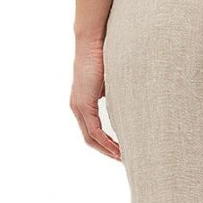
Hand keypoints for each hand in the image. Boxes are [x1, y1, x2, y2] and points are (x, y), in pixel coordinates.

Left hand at [70, 38, 119, 159]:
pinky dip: (106, 142)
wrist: (93, 42)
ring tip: (123, 158)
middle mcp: (76, 107)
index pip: (91, 131)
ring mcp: (78, 107)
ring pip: (91, 138)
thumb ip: (113, 96)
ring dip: (107, 150)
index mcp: (82, 103)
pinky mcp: (84, 105)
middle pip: (89, 139)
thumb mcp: (109, 83)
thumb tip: (126, 105)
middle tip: (123, 159)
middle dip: (106, 151)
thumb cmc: (103, 57)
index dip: (105, 144)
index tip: (120, 151)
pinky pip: (95, 131)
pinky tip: (118, 148)